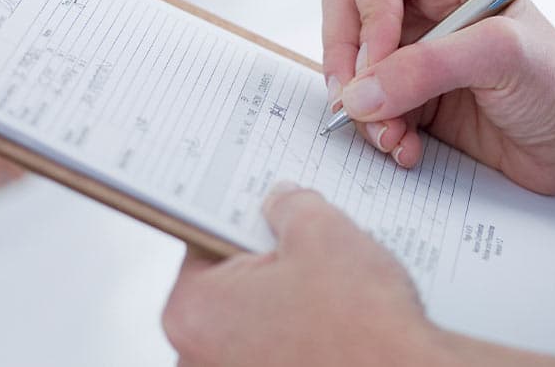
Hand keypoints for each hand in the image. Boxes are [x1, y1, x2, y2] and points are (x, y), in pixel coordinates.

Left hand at [162, 183, 444, 366]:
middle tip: (309, 251)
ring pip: (258, 321)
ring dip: (288, 301)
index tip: (269, 215)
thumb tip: (284, 203)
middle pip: (231, 286)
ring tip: (332, 290)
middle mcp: (199, 356)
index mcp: (193, 311)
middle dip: (269, 264)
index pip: (204, 242)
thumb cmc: (362, 327)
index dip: (245, 221)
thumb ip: (290, 206)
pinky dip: (302, 334)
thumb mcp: (322, 232)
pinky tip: (339, 321)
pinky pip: (279, 349)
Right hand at [321, 0, 554, 194]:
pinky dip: (379, 132)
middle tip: (357, 106)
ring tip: (395, 139)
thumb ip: (426, 68)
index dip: (366, 16)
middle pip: (346, 12)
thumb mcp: (500, 59)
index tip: (376, 65)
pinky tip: (409, 150)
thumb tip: (357, 95)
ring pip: (351, 67)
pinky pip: (367, 108)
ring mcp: (416, 50)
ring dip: (363, 109)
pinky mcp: (413, 95)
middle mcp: (426, 1)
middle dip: (347, 63)